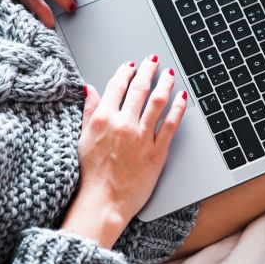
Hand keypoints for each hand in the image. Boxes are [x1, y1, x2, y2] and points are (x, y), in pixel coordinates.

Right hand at [61, 56, 187, 248]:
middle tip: (153, 61)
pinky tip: (182, 97)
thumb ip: (89, 111)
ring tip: (169, 73)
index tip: (131, 65)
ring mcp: (141, 137)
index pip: (117, 86)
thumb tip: (89, 89)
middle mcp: (123, 124)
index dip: (126, 72)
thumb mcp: (82, 138)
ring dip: (165, 83)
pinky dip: (178, 107)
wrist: (103, 201)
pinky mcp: (157, 151)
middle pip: (139, 89)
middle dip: (147, 71)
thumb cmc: (91, 175)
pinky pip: (171, 124)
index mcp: (103, 119)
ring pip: (157, 101)